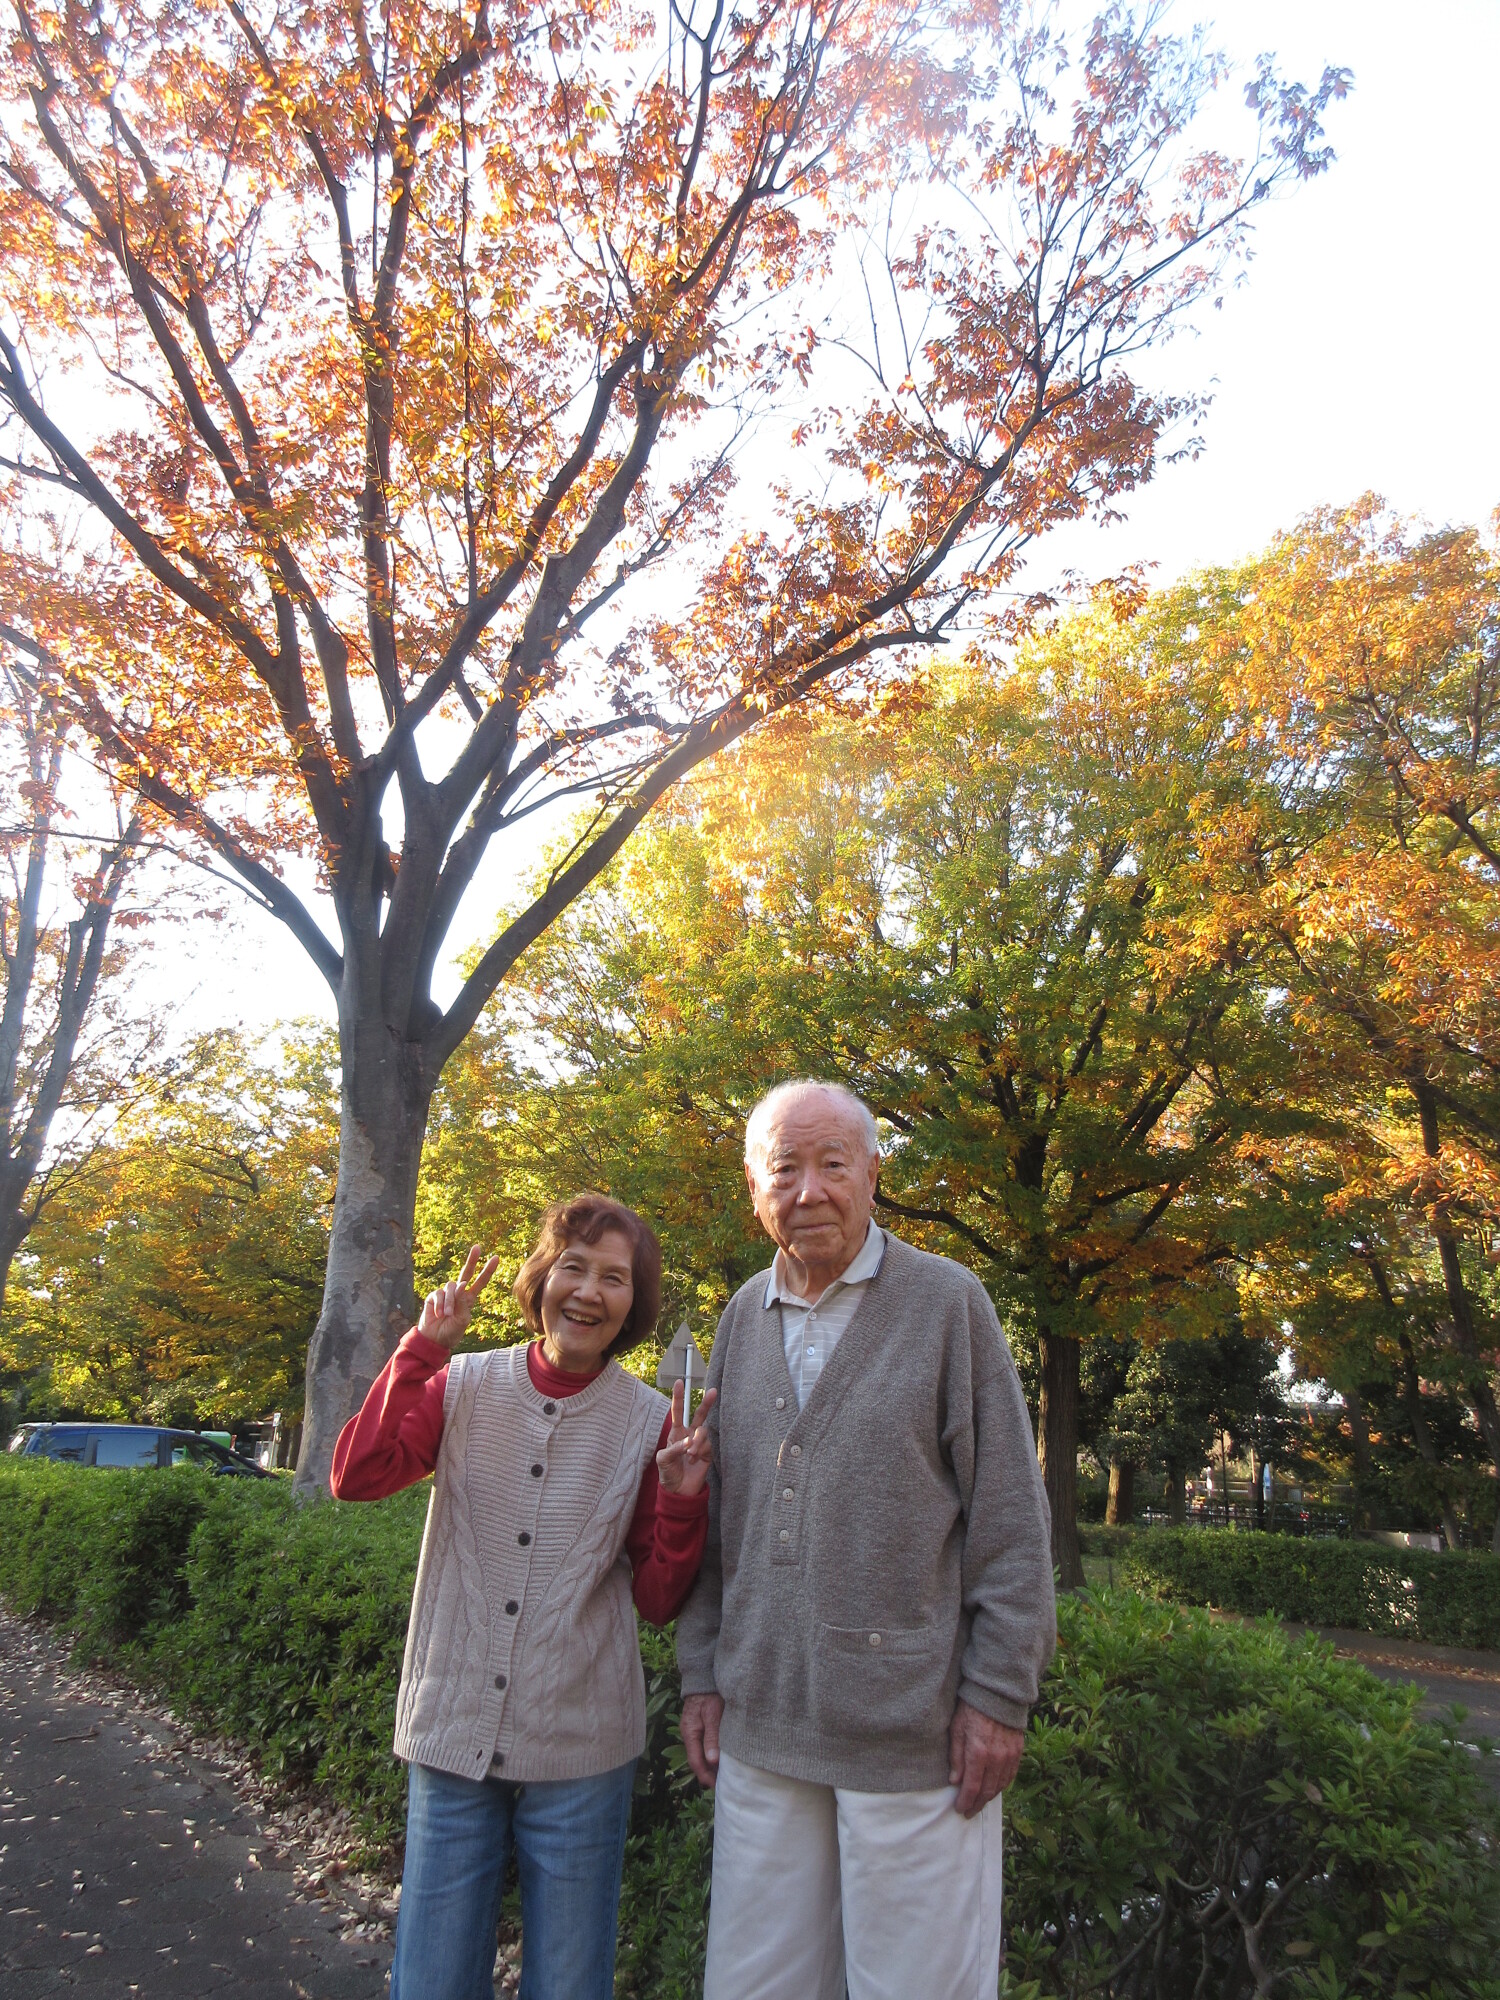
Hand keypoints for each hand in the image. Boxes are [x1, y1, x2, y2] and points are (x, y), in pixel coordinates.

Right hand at [416, 1244, 500, 1351]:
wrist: (434, 1340)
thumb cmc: (451, 1332)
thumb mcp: (462, 1319)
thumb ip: (462, 1302)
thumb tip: (461, 1284)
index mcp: (469, 1299)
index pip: (480, 1282)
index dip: (488, 1270)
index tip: (496, 1257)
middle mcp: (458, 1293)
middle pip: (466, 1273)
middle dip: (472, 1260)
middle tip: (477, 1247)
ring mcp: (446, 1294)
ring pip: (451, 1287)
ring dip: (450, 1302)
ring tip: (447, 1315)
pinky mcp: (434, 1296)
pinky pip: (439, 1294)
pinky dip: (440, 1305)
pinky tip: (438, 1314)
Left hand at [656, 1383, 716, 1496]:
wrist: (679, 1491)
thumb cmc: (668, 1473)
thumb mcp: (663, 1460)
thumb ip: (674, 1448)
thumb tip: (688, 1441)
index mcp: (676, 1433)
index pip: (678, 1412)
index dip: (678, 1397)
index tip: (679, 1382)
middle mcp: (689, 1435)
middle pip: (699, 1415)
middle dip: (706, 1403)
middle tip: (712, 1391)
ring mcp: (699, 1444)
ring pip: (703, 1432)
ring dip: (697, 1441)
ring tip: (691, 1454)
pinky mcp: (708, 1453)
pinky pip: (708, 1446)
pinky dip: (700, 1452)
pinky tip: (694, 1461)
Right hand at [680, 1691, 723, 1787]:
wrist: (704, 1677)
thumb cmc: (710, 1694)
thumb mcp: (713, 1714)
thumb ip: (712, 1737)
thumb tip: (712, 1761)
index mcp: (690, 1733)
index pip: (695, 1761)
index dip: (705, 1776)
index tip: (717, 1786)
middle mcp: (689, 1734)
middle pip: (697, 1760)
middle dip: (708, 1774)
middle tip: (723, 1785)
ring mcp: (693, 1731)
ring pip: (700, 1754)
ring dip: (711, 1765)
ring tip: (724, 1775)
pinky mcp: (700, 1728)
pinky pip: (704, 1747)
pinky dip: (712, 1755)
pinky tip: (722, 1759)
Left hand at [947, 1700, 1024, 1817]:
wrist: (997, 1694)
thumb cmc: (971, 1709)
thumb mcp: (956, 1729)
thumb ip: (956, 1757)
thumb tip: (955, 1781)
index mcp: (978, 1754)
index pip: (972, 1787)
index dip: (966, 1802)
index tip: (959, 1809)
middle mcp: (996, 1759)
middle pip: (987, 1791)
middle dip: (976, 1804)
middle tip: (968, 1812)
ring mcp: (1009, 1756)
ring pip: (1000, 1786)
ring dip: (989, 1798)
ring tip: (979, 1803)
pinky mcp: (1017, 1751)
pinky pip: (1010, 1776)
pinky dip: (1002, 1786)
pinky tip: (995, 1789)